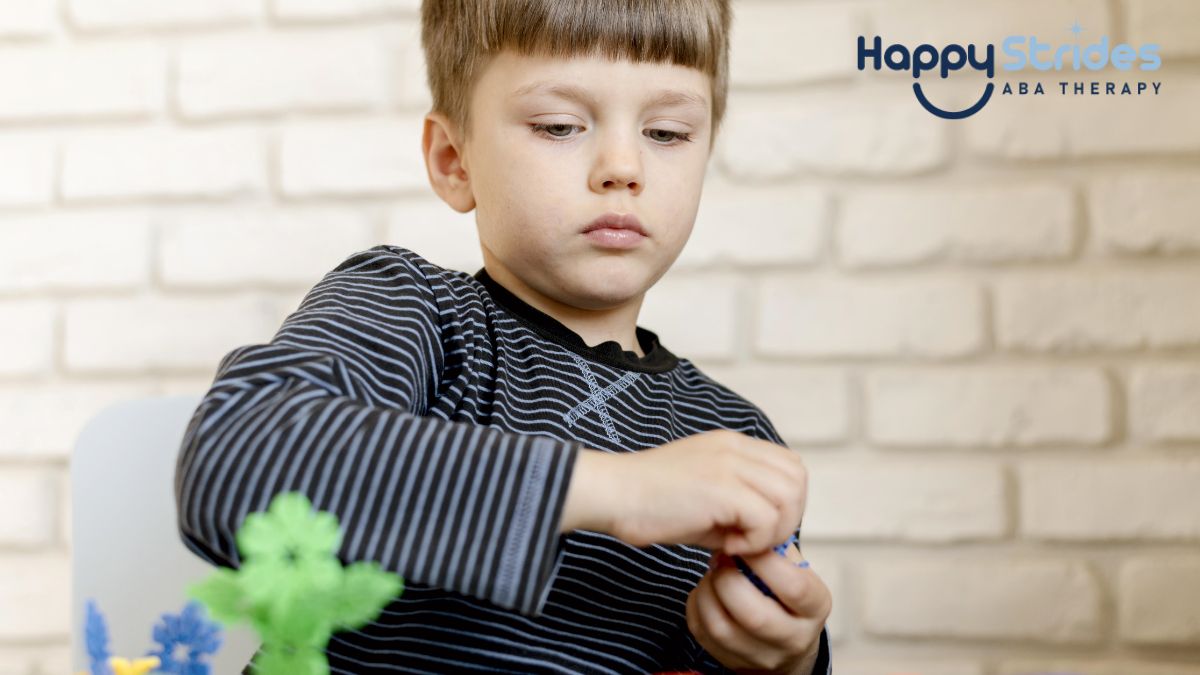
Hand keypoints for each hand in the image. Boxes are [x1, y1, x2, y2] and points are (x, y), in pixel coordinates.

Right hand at [564, 429, 807, 553]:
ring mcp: (729, 463)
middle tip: (753, 540)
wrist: (611, 495)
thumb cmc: (649, 504)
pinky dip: (753, 541)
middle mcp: (735, 447)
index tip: (757, 528)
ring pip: (789, 496)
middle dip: (786, 516)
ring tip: (738, 544)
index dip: (785, 501)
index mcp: (732, 444)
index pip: (789, 465)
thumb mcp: (704, 497)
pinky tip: (724, 547)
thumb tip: (768, 537)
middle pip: (797, 477)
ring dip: (772, 530)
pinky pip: (766, 518)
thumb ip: (739, 507)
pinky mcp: (721, 487)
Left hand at [686, 544, 830, 673]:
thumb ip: (777, 545)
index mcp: (815, 608)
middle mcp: (793, 639)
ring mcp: (762, 656)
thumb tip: (750, 519)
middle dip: (728, 580)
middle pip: (754, 616)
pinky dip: (697, 606)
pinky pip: (702, 633)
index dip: (764, 561)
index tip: (745, 543)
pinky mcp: (732, 662)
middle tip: (721, 557)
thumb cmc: (787, 592)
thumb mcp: (796, 567)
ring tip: (712, 572)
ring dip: (708, 592)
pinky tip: (706, 590)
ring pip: (722, 628)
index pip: (794, 587)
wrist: (786, 640)